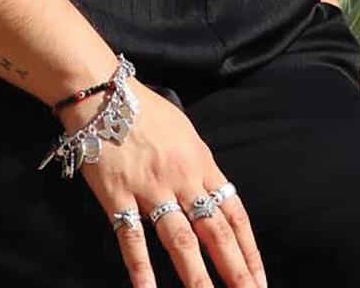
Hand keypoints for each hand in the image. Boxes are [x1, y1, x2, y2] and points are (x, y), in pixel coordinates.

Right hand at [79, 79, 265, 287]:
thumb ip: (199, 165)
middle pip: (215, 233)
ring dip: (198, 279)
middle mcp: (181, 178)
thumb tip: (215, 197)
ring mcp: (149, 188)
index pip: (233, 214)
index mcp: (200, 162)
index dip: (249, 251)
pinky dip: (141, 269)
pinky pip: (132, 237)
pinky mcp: (117, 195)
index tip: (260, 280)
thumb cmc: (142, 108)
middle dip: (236, 272)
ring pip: (181, 241)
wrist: (99, 90)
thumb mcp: (183, 130)